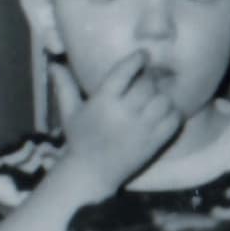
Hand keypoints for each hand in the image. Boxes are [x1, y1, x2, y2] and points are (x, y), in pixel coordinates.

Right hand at [51, 51, 181, 194]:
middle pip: (147, 84)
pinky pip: (174, 119)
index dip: (137, 59)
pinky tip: (163, 113)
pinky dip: (173, 113)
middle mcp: (123, 113)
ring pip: (163, 100)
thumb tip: (55, 63)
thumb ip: (65, 86)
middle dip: (149, 79)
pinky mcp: (153, 143)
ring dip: (162, 96)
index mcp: (103, 102)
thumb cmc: (80, 140)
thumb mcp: (70, 112)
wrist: (90, 175)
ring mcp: (140, 129)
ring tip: (154, 97)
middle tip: (147, 80)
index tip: (142, 55)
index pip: (124, 71)